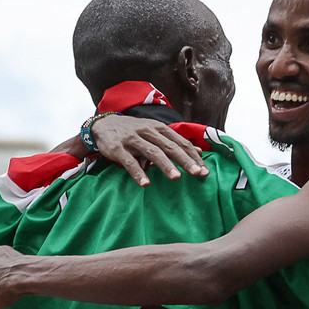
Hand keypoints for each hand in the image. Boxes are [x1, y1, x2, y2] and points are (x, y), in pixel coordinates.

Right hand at [92, 116, 208, 185]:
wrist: (103, 125)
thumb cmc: (134, 132)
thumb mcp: (155, 132)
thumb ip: (175, 142)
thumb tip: (198, 152)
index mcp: (159, 128)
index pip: (180, 142)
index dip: (193, 156)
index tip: (205, 170)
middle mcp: (148, 132)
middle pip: (170, 147)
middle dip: (185, 160)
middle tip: (197, 174)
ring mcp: (132, 140)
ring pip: (152, 152)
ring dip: (165, 165)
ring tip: (176, 178)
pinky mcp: (117, 149)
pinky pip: (129, 162)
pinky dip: (137, 173)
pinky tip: (145, 184)